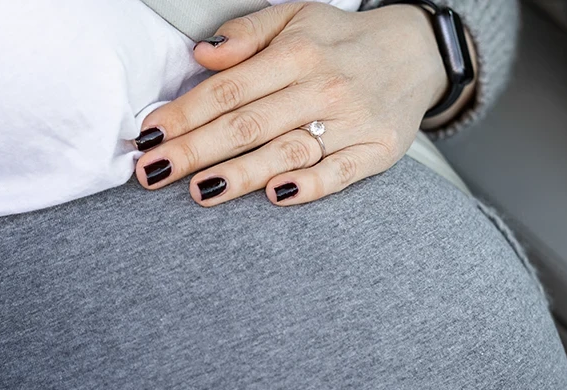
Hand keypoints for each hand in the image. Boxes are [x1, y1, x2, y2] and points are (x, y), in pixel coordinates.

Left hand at [134, 3, 473, 206]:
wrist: (417, 53)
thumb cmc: (340, 42)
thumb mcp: (294, 18)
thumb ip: (247, 35)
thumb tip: (202, 54)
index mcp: (296, 54)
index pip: (229, 88)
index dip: (185, 113)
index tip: (148, 136)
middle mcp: (323, 87)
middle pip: (248, 124)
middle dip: (195, 150)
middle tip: (152, 173)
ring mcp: (352, 122)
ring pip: (287, 151)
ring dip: (241, 174)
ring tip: (200, 191)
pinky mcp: (378, 150)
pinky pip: (342, 172)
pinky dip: (311, 185)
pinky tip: (277, 195)